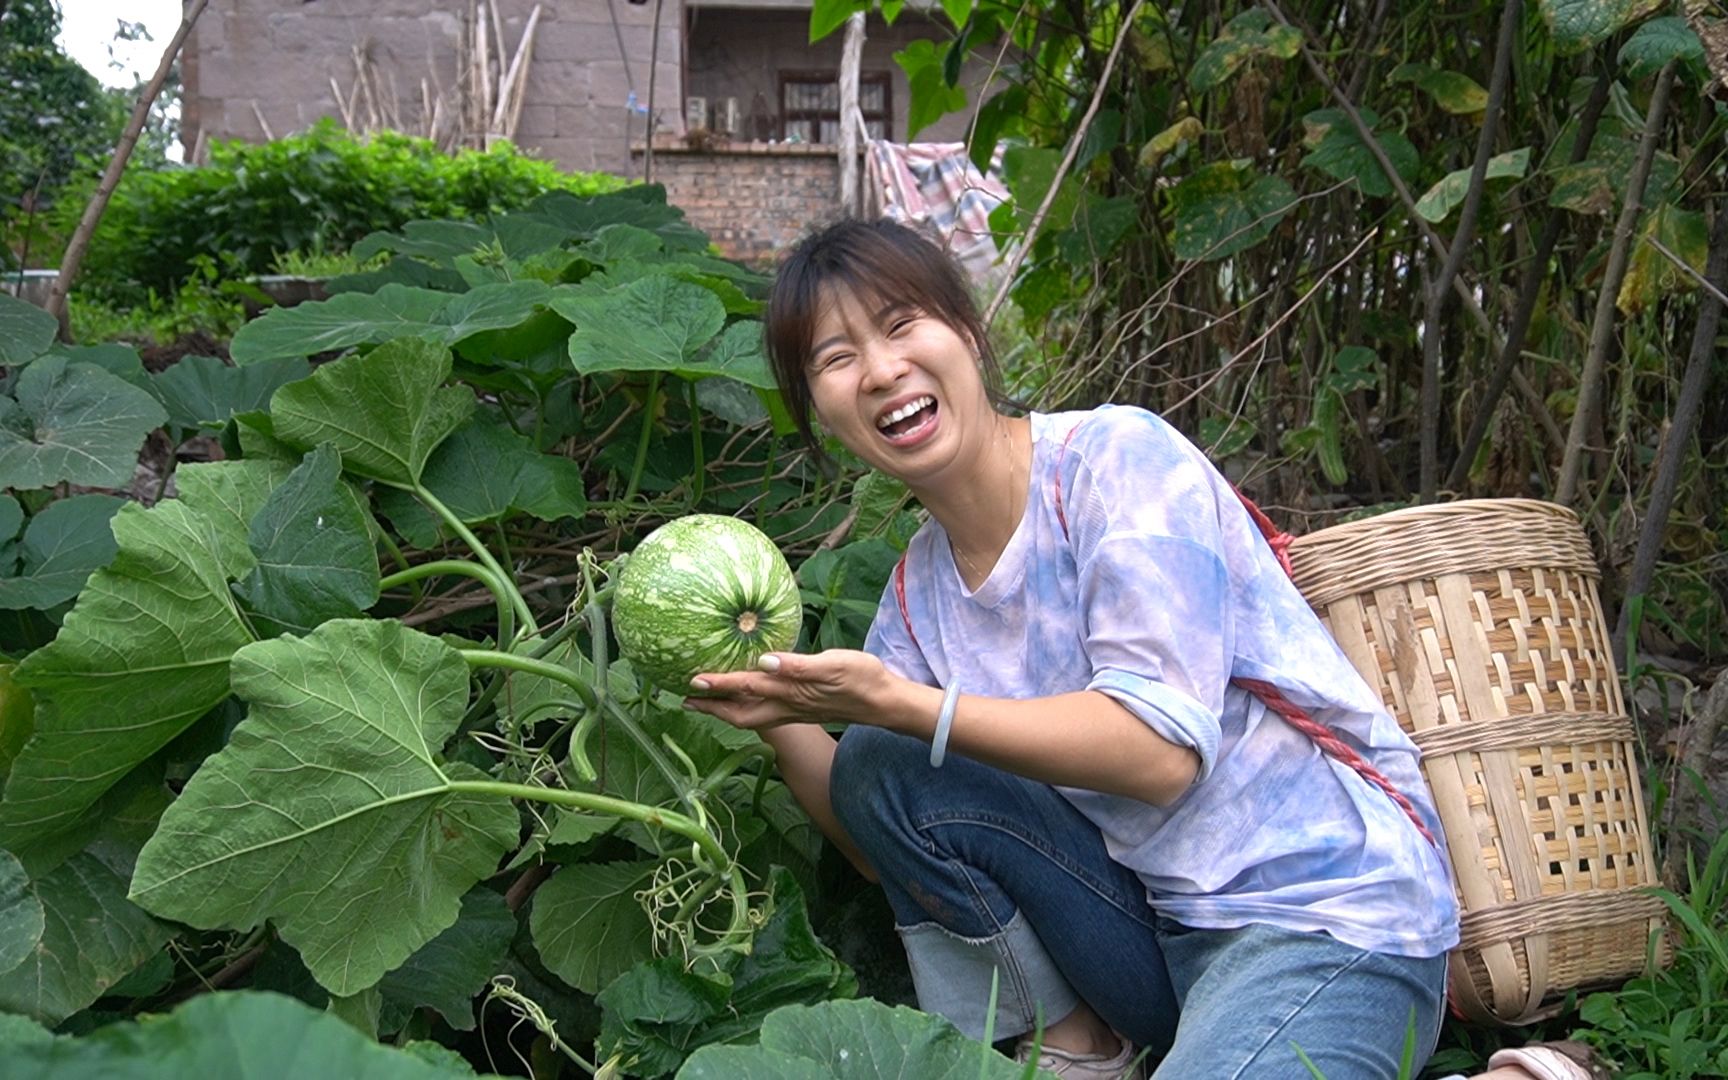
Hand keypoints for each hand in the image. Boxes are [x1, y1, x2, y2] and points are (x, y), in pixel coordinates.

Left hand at [683, 649, 895, 731]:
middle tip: (686, 700)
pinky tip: (745, 696)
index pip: (746, 688)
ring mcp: (793, 711)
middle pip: (740, 714)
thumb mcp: (832, 666)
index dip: (718, 685)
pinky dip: (745, 706)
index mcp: (790, 692)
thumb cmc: (862, 679)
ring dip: (725, 709)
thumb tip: (764, 662)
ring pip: (750, 715)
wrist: (884, 702)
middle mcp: (787, 705)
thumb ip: (797, 666)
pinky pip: (763, 712)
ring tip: (705, 701)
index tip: (692, 681)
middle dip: (712, 708)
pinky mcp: (801, 710)